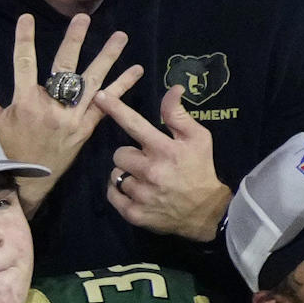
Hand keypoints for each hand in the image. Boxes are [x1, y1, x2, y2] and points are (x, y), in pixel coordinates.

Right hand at [0, 13, 135, 183]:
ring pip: (92, 82)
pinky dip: (122, 88)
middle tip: (83, 19)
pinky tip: (135, 70)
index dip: (24, 40)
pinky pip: (106, 106)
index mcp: (25, 103)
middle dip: (74, 40)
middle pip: (65, 67)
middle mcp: (52, 108)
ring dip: (108, 57)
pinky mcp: (86, 130)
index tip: (26, 19)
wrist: (25, 184)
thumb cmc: (4, 152)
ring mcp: (72, 118)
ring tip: (120, 36)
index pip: (24, 64)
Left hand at [95, 82, 227, 241]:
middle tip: (147, 161)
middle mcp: (151, 171)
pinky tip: (137, 192)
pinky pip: (112, 194)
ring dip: (127, 174)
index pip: (135, 124)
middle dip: (130, 155)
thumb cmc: (199, 168)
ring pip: (115, 175)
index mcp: (165, 150)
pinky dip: (120, 192)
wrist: (204, 211)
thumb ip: (179, 115)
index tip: (99, 96)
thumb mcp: (198, 138)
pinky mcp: (133, 213)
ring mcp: (140, 194)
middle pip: (118, 153)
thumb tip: (174, 89)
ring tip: (146, 179)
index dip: (116, 109)